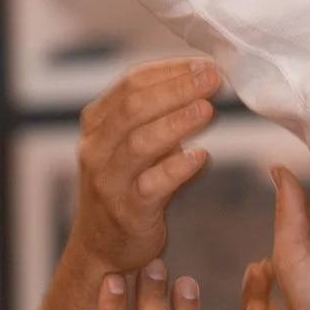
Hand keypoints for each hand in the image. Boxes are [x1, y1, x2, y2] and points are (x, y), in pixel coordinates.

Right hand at [70, 58, 218, 272]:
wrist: (103, 245)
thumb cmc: (127, 184)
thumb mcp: (132, 143)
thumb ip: (158, 114)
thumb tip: (205, 80)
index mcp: (98, 123)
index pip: (131, 84)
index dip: (170, 71)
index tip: (204, 65)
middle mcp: (96, 148)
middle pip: (134, 108)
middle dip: (176, 89)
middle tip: (212, 79)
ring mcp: (109, 180)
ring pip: (140, 144)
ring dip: (177, 123)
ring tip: (207, 110)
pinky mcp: (127, 210)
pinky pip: (152, 186)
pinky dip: (177, 169)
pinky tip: (200, 156)